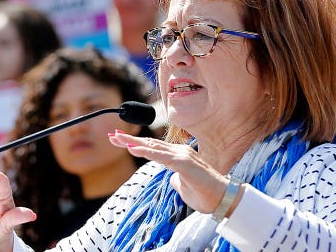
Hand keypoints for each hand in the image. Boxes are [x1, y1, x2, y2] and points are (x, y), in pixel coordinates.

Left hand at [108, 130, 228, 213]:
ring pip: (153, 147)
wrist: (223, 200)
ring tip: (117, 138)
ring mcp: (182, 156)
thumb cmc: (205, 195)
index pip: (154, 148)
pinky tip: (133, 148)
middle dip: (130, 140)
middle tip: (112, 135)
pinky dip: (145, 151)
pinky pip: (160, 156)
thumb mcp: (184, 187)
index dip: (137, 144)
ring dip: (133, 142)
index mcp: (179, 156)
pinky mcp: (183, 163)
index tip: (120, 141)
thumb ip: (176, 180)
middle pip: (150, 143)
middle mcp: (180, 152)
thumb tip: (171, 180)